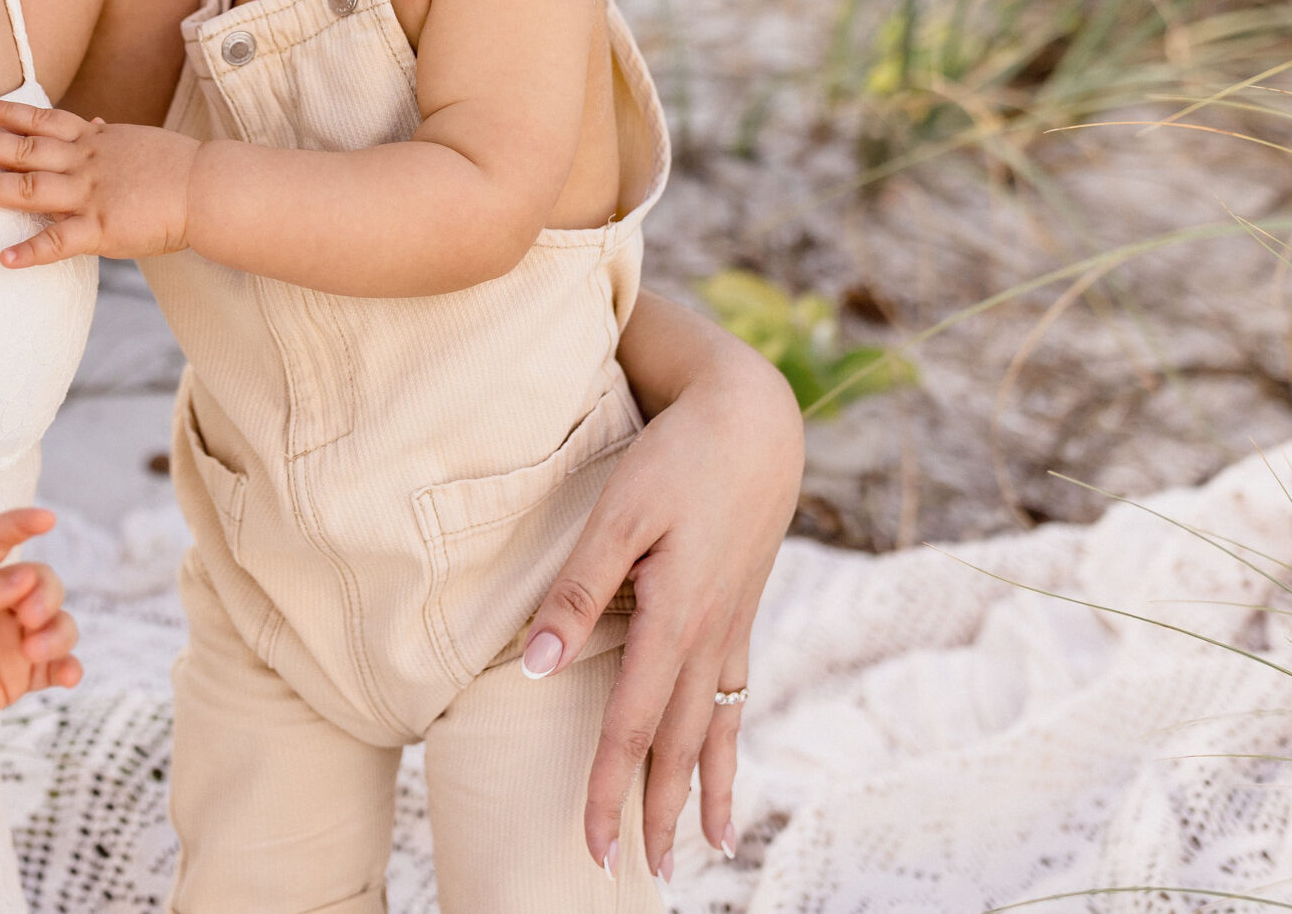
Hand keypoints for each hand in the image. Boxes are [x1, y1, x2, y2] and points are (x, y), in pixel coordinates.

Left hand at [0, 98, 198, 267]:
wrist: (208, 188)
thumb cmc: (178, 167)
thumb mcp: (136, 141)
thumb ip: (107, 137)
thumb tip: (90, 123)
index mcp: (95, 141)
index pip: (44, 121)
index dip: (9, 113)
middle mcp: (85, 163)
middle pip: (26, 149)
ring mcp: (90, 195)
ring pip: (30, 188)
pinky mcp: (101, 229)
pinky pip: (58, 241)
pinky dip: (29, 250)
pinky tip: (3, 258)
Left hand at [0, 508, 81, 764]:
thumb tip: (29, 576)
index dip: (20, 525)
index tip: (46, 519)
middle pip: (40, 582)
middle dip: (46, 594)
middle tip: (30, 616)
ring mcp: (6, 638)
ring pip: (55, 623)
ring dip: (58, 632)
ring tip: (36, 650)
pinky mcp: (14, 675)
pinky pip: (53, 666)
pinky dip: (68, 667)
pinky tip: (69, 676)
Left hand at [521, 303, 799, 880]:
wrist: (756, 422)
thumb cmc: (676, 461)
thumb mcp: (617, 517)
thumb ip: (576, 593)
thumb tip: (535, 669)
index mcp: (674, 621)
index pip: (632, 727)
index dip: (609, 788)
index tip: (593, 844)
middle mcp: (710, 638)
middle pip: (678, 744)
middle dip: (657, 810)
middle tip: (638, 870)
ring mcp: (733, 627)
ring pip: (715, 728)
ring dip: (702, 789)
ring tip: (702, 847)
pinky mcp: (742, 611)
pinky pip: (737, 696)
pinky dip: (730, 740)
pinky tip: (726, 761)